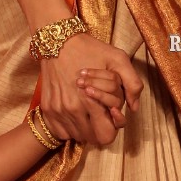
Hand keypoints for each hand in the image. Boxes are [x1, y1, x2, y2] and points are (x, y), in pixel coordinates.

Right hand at [38, 33, 142, 147]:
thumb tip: (132, 108)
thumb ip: (133, 84)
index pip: (106, 136)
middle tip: (98, 112)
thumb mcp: (119, 59)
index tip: (110, 113)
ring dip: (83, 127)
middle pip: (91, 139)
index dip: (112, 127)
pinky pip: (60, 131)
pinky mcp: (47, 109)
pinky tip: (72, 111)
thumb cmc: (91, 50)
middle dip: (98, 128)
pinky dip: (68, 126)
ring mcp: (58, 110)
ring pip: (75, 136)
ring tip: (85, 109)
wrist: (58, 41)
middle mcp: (73, 109)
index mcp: (92, 101)